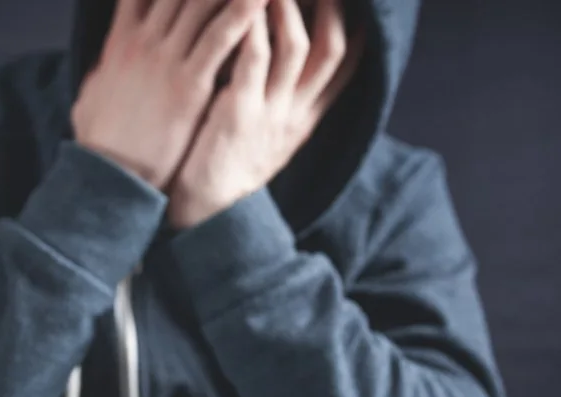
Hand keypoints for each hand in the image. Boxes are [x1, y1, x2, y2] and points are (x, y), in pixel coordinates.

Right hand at [71, 0, 268, 189]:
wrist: (108, 176)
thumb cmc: (102, 140)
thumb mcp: (92, 94)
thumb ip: (103, 70)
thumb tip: (102, 66)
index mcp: (122, 38)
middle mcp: (143, 40)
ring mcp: (165, 60)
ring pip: (202, 3)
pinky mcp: (187, 85)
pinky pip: (219, 40)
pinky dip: (241, 15)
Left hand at [167, 0, 363, 228]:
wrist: (205, 211)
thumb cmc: (229, 162)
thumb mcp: (269, 130)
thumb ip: (283, 94)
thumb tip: (287, 49)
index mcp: (307, 117)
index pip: (347, 66)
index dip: (355, 26)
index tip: (352, 1)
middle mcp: (296, 112)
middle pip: (332, 50)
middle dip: (329, 6)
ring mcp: (270, 113)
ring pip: (295, 48)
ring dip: (287, 8)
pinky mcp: (238, 114)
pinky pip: (251, 62)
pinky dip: (251, 29)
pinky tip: (242, 8)